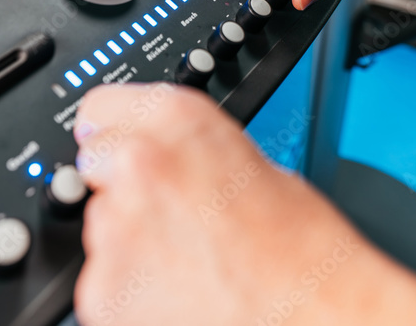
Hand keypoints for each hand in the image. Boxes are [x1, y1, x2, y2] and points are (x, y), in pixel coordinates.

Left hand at [71, 83, 415, 325]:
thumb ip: (189, 152)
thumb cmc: (304, 252)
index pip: (98, 111)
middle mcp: (136, 164)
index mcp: (176, 119)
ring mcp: (113, 231)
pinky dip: (132, 293)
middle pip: (96, 172)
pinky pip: (105, 283)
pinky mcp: (103, 291)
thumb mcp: (253, 165)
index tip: (120, 154)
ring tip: (190, 266)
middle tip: (174, 222)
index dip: (114, 137)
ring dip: (132, 247)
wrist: (318, 317)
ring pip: (102, 231)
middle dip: (125, 194)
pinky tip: (180, 295)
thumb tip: (163, 160)